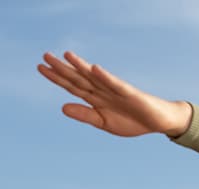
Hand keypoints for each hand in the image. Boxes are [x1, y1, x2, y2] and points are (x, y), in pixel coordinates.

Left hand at [37, 51, 192, 136]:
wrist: (158, 122)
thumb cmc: (132, 121)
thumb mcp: (104, 122)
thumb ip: (85, 114)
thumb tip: (62, 107)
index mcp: (96, 99)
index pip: (72, 86)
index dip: (57, 77)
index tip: (41, 68)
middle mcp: (103, 91)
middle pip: (79, 78)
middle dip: (62, 68)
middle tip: (45, 56)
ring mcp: (115, 90)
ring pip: (95, 78)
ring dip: (81, 67)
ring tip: (66, 56)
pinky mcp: (129, 93)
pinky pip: (115, 84)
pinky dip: (105, 77)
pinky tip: (94, 69)